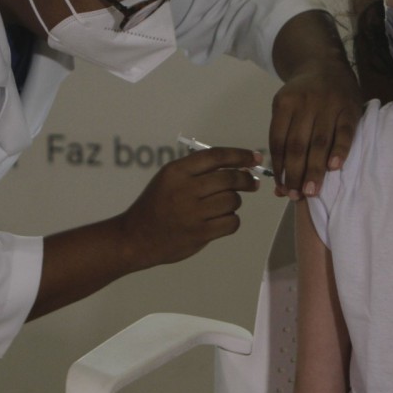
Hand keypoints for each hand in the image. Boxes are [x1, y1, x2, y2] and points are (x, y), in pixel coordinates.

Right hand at [116, 146, 261, 269]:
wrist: (136, 237)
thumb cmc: (156, 204)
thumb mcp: (168, 178)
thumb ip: (197, 171)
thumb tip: (238, 165)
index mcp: (177, 171)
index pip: (216, 156)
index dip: (240, 155)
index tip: (255, 158)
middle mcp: (185, 189)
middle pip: (229, 178)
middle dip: (246, 179)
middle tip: (252, 183)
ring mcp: (193, 213)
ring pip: (232, 200)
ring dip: (234, 202)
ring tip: (224, 205)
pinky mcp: (199, 234)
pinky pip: (231, 222)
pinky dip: (231, 221)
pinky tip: (222, 220)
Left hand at [268, 60, 361, 200]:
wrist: (326, 63)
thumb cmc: (303, 95)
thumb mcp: (286, 107)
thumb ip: (283, 139)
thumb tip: (279, 180)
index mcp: (284, 103)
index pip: (279, 140)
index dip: (279, 167)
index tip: (281, 189)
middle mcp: (305, 103)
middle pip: (298, 145)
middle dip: (295, 174)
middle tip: (295, 196)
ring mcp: (329, 104)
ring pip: (320, 142)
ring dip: (315, 170)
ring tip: (311, 192)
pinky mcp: (350, 107)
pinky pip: (344, 132)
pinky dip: (340, 151)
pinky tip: (334, 168)